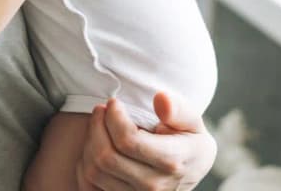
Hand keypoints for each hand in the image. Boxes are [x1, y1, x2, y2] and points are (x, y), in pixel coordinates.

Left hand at [76, 92, 216, 189]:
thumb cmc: (189, 141)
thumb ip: (178, 109)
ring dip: (90, 143)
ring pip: (95, 171)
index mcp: (172, 161)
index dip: (114, 117)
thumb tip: (160, 98)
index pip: (128, 141)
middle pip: (107, 157)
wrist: (191, 172)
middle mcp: (154, 186)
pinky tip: (97, 146)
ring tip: (99, 125)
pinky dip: (86, 163)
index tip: (114, 103)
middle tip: (101, 109)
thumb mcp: (193, 122)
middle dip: (97, 126)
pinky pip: (90, 185)